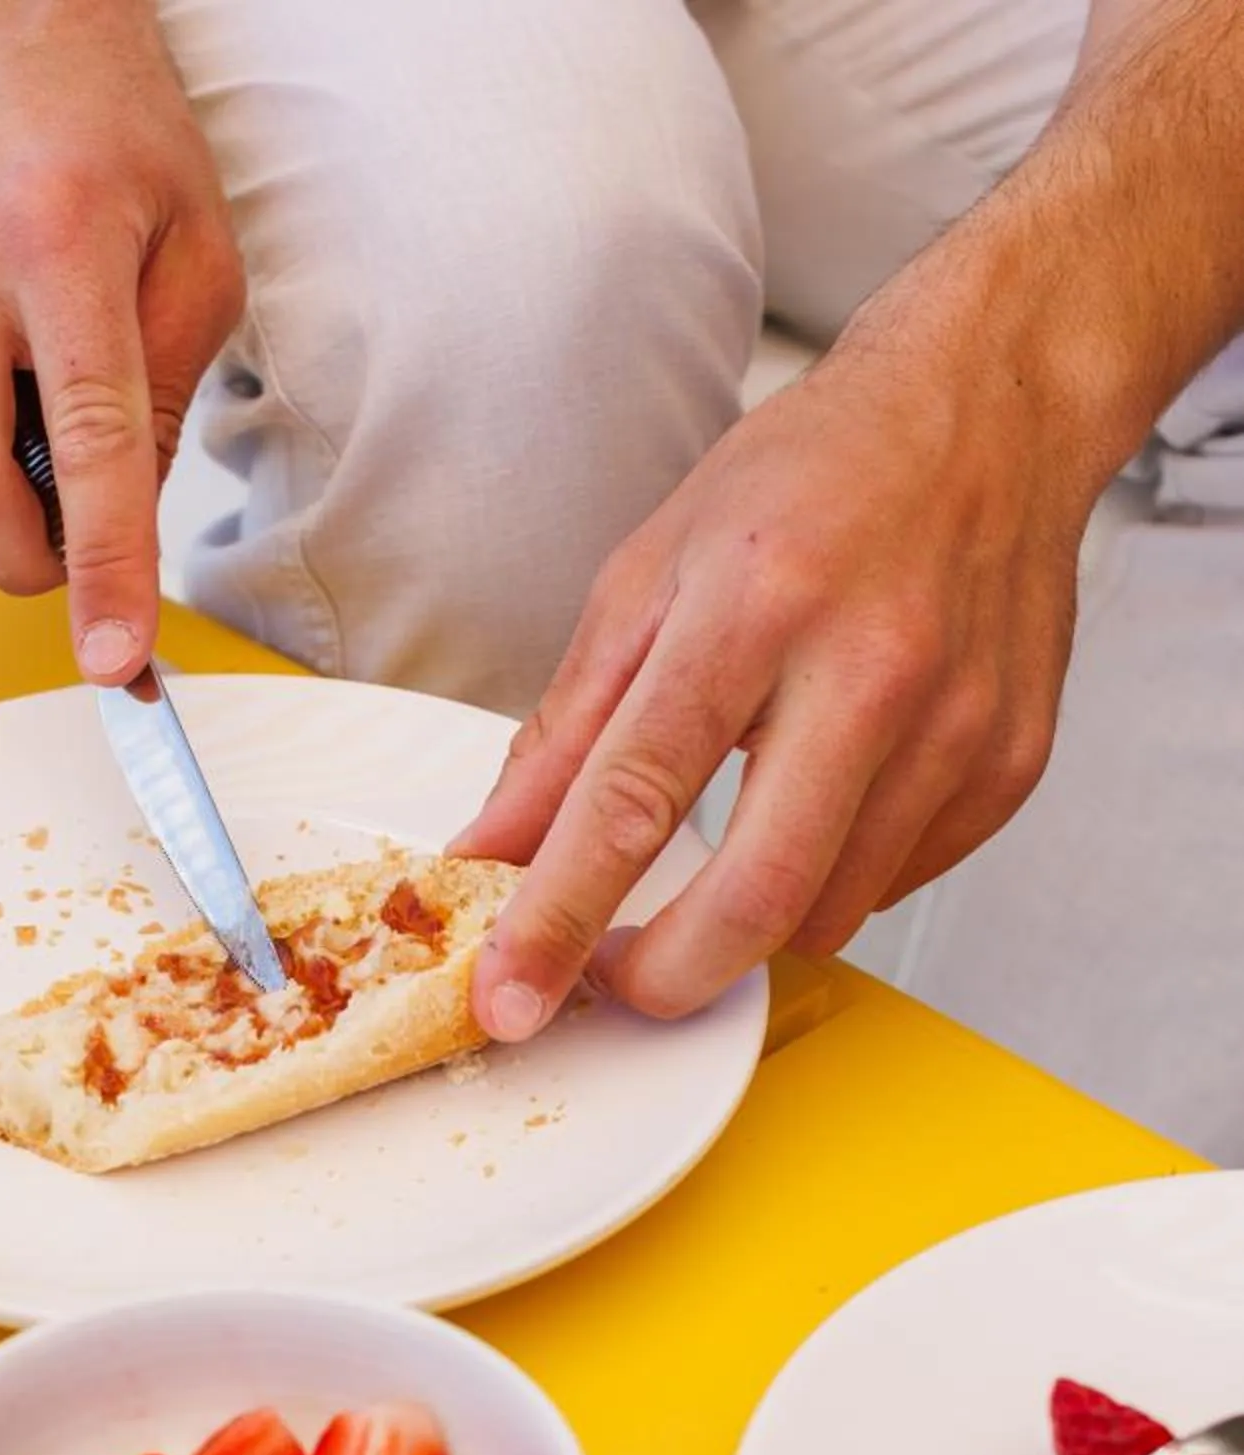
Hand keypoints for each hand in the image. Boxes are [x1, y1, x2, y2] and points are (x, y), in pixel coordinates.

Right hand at [0, 0, 242, 680]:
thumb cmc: (110, 136)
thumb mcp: (196, 255)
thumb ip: (165, 397)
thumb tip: (121, 528)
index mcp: (61, 239)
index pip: (84, 442)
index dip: (101, 566)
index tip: (110, 657)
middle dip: (20, 556)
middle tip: (67, 547)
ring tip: (24, 409)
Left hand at [455, 279, 1099, 1036]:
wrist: (987, 410)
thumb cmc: (815, 479)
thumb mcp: (651, 575)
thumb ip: (566, 730)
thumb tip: (495, 852)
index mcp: (758, 604)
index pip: (633, 801)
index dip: (559, 920)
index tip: (511, 996)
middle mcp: (871, 667)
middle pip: (755, 899)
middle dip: (665, 978)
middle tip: (618, 977)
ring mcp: (955, 724)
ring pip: (827, 913)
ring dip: (751, 923)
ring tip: (731, 843)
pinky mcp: (1008, 765)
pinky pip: (894, 887)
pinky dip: (833, 880)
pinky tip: (824, 802)